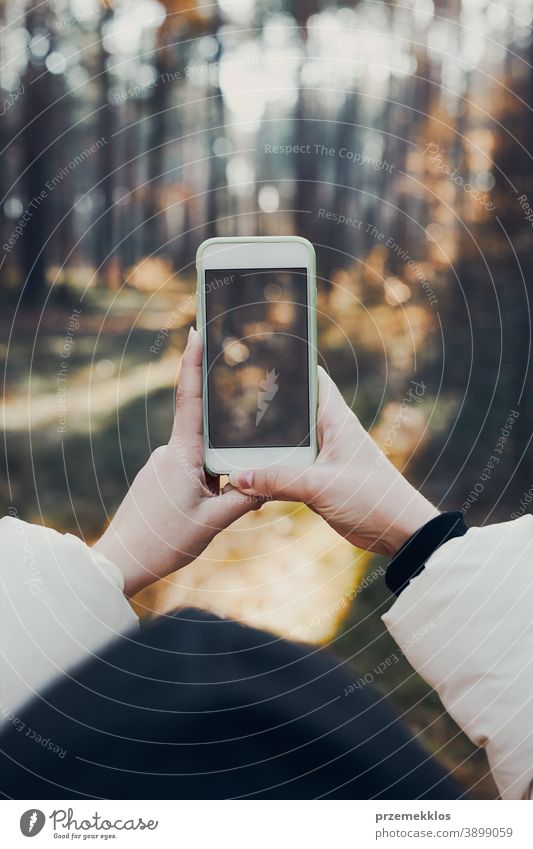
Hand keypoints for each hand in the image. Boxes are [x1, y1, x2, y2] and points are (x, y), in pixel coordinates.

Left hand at [93, 327, 261, 595]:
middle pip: (206, 433)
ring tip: (214, 509)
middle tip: (240, 450)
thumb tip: (267, 482)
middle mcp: (169, 454)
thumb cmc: (164, 542)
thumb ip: (244, 498)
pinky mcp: (158, 481)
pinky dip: (205, 483)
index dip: (193, 362)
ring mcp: (161, 467)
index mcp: (182, 455)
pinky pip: (190, 472)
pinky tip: (204, 511)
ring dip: (217, 475)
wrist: (121, 563)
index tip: (196, 331)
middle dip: (227, 440)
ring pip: (200, 458)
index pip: (190, 399)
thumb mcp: (213, 522)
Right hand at [229, 367, 438, 555]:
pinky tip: (249, 477)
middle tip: (230, 403)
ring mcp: (325, 459)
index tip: (264, 357)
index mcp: (337, 421)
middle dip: (267, 411)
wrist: (400, 532)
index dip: (293, 367)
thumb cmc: (372, 498)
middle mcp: (330, 435)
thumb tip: (239, 477)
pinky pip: (291, 471)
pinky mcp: (321, 482)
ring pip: (288, 446)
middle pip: (293, 415)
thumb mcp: (319, 487)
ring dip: (266, 448)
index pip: (315, 380)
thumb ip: (278, 480)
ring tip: (230, 442)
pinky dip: (272, 473)